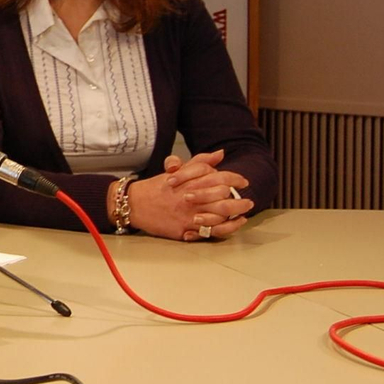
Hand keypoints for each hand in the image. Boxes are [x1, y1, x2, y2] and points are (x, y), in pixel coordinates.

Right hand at [126, 151, 253, 240]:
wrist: (134, 204)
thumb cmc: (157, 188)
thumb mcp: (176, 170)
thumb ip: (199, 162)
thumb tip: (220, 154)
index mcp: (190, 180)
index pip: (219, 176)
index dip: (234, 178)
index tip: (242, 181)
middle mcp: (191, 196)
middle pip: (223, 196)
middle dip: (239, 198)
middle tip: (248, 200)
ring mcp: (189, 213)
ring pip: (221, 213)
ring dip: (237, 212)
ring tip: (245, 211)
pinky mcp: (185, 227)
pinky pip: (211, 230)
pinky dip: (227, 227)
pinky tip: (235, 224)